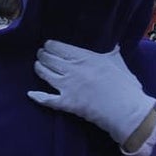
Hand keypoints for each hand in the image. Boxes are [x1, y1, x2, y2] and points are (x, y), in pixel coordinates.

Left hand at [28, 41, 155, 144]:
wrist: (126, 110)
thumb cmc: (125, 86)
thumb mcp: (119, 63)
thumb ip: (112, 54)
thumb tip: (114, 46)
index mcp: (85, 57)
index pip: (59, 47)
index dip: (50, 45)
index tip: (48, 45)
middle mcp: (73, 69)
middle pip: (49, 58)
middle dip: (43, 55)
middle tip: (41, 55)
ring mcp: (67, 86)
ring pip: (45, 74)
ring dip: (39, 68)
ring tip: (37, 66)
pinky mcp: (67, 102)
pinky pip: (47, 99)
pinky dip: (37, 96)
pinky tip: (30, 93)